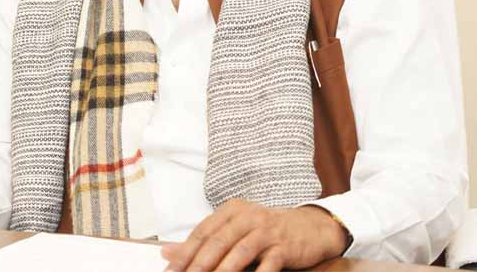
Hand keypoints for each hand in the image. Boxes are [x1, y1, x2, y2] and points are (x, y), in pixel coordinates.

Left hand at [160, 199, 347, 271]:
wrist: (310, 227)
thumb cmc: (267, 230)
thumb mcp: (234, 230)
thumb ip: (202, 241)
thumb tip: (166, 252)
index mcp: (232, 210)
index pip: (203, 232)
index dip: (185, 253)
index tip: (170, 270)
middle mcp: (248, 217)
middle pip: (218, 242)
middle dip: (199, 264)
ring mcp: (266, 231)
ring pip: (239, 252)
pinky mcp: (284, 246)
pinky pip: (267, 263)